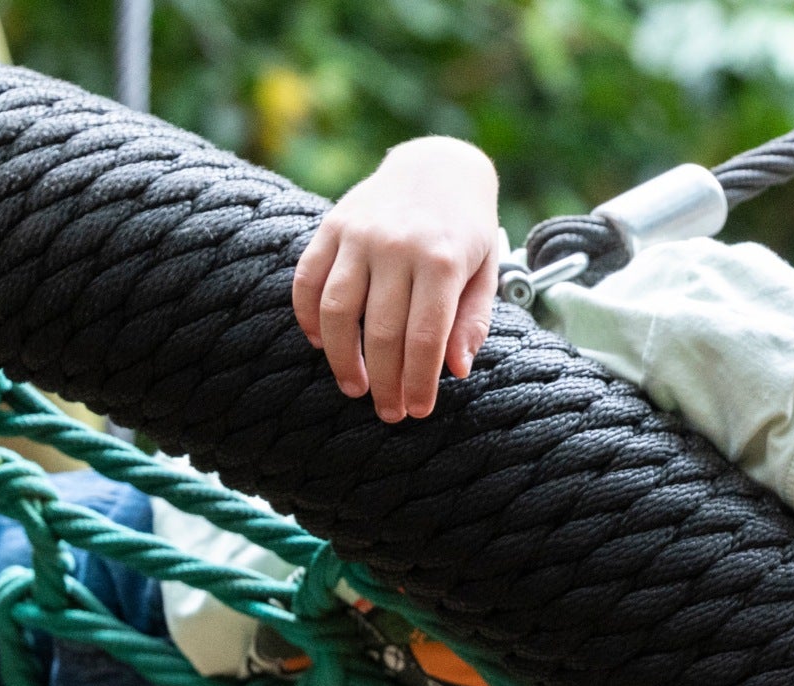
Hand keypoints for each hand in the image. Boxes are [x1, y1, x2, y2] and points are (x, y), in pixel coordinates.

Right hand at [292, 137, 504, 423]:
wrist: (438, 166)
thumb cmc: (467, 230)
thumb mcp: (485, 271)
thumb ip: (472, 320)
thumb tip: (456, 369)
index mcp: (442, 261)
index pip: (425, 336)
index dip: (419, 380)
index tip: (418, 410)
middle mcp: (397, 246)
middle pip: (380, 331)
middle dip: (384, 380)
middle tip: (388, 412)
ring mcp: (359, 234)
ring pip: (337, 309)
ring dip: (341, 357)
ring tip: (354, 386)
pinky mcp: (331, 226)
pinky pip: (308, 278)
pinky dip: (308, 315)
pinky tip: (319, 343)